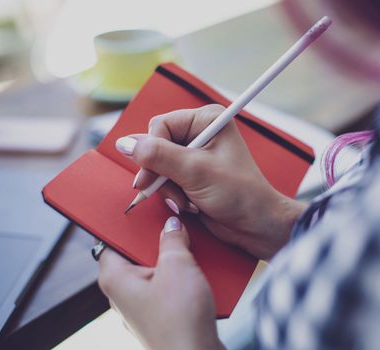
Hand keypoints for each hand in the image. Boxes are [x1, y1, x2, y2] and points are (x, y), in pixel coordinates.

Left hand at [98, 216, 223, 349]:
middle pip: (136, 253)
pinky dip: (182, 278)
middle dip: (158, 241)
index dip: (125, 224)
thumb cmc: (179, 321)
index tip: (139, 210)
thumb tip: (171, 225)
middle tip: (174, 227)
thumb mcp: (178, 266)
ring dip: (175, 260)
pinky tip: (200, 272)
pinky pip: (168, 287)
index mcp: (116, 278)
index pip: (109, 240)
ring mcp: (142, 306)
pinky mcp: (161, 315)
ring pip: (156, 270)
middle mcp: (124, 293)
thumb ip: (172, 240)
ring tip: (191, 249)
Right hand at [116, 104, 306, 259]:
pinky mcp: (190, 174)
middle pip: (155, 146)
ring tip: (187, 201)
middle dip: (160, 174)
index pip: (160, 125)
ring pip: (157, 166)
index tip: (150, 177)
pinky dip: (172, 195)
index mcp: (206, 120)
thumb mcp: (195, 171)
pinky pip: (165, 180)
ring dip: (167, 188)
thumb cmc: (238, 193)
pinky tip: (189, 205)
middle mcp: (200, 133)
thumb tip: (124, 143)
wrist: (254, 225)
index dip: (152, 151)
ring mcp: (194, 155)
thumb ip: (157, 156)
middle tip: (170, 192)